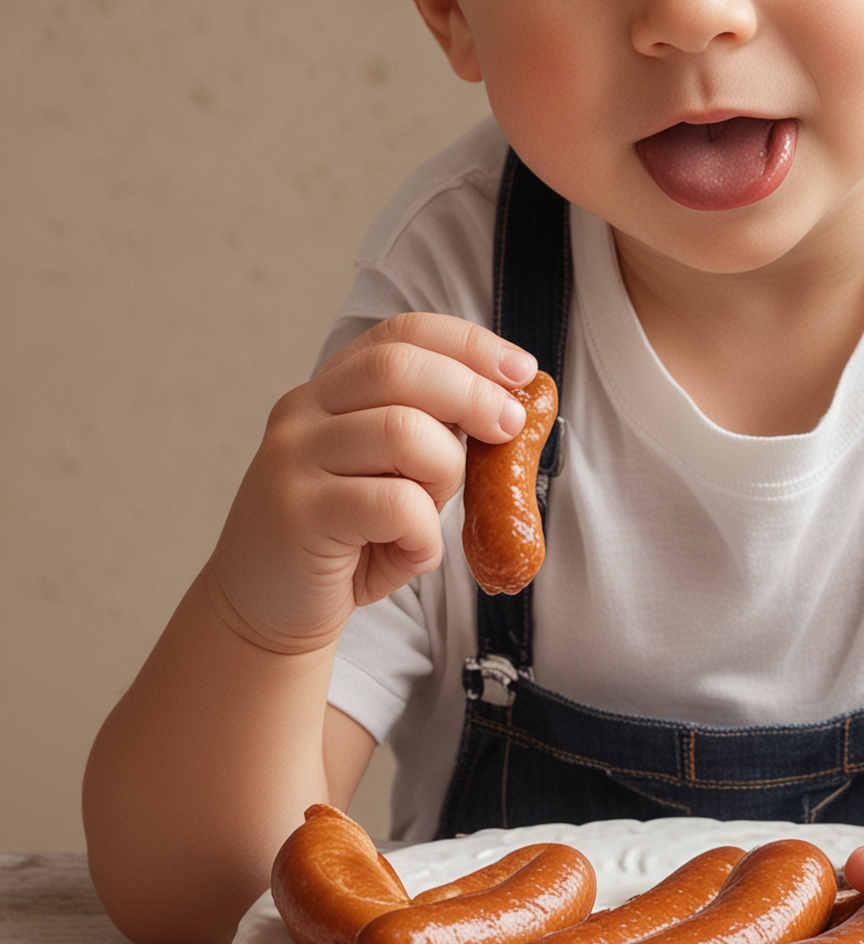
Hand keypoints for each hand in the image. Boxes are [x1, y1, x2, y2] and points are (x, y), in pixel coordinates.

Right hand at [205, 313, 536, 654]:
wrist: (263, 610)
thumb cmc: (345, 539)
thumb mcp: (390, 474)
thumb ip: (431, 435)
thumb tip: (510, 408)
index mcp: (330, 389)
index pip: (402, 333)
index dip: (470, 344)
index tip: (521, 372)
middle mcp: (303, 412)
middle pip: (401, 368)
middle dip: (472, 392)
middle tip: (509, 427)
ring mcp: (294, 460)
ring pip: (404, 432)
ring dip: (445, 472)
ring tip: (434, 510)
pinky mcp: (298, 515)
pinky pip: (395, 505)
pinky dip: (425, 534)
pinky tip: (413, 553)